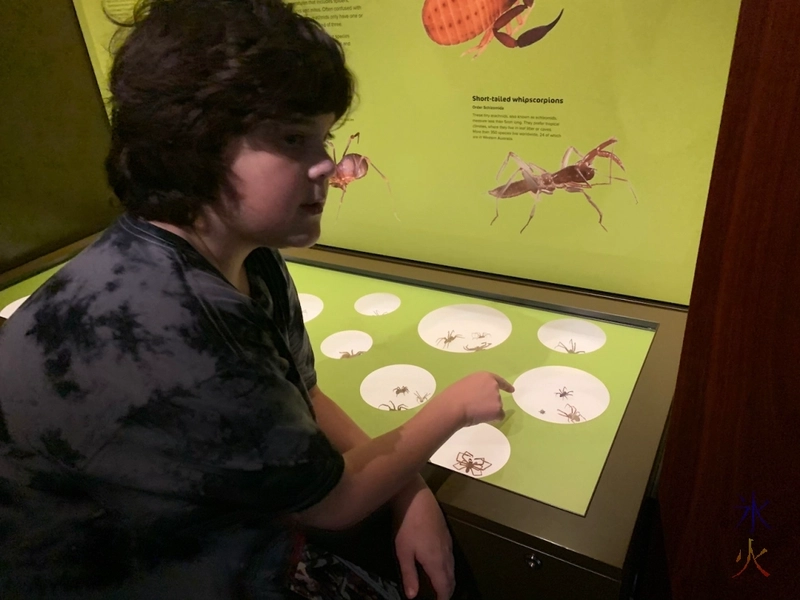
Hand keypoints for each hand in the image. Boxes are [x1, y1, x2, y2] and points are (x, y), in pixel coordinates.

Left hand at [392, 481, 454, 598]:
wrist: (416, 497)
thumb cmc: (407, 525)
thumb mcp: (403, 552)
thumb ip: (409, 575)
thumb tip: (413, 596)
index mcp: (436, 562)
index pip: (445, 586)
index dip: (443, 597)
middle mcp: (446, 553)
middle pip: (451, 577)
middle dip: (448, 590)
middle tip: (441, 597)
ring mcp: (447, 542)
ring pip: (452, 566)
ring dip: (448, 578)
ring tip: (441, 585)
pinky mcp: (445, 532)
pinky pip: (451, 556)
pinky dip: (448, 566)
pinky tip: (440, 564)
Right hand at [435, 371, 513, 426]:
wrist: (454, 406)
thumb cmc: (454, 395)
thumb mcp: (467, 384)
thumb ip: (477, 387)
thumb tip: (479, 396)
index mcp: (485, 377)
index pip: (499, 381)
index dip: (506, 386)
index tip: (512, 390)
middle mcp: (494, 386)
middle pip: (497, 397)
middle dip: (490, 402)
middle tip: (477, 407)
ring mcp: (497, 398)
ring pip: (497, 407)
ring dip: (490, 411)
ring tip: (475, 412)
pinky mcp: (498, 410)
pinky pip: (499, 416)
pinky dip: (493, 419)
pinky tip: (482, 417)